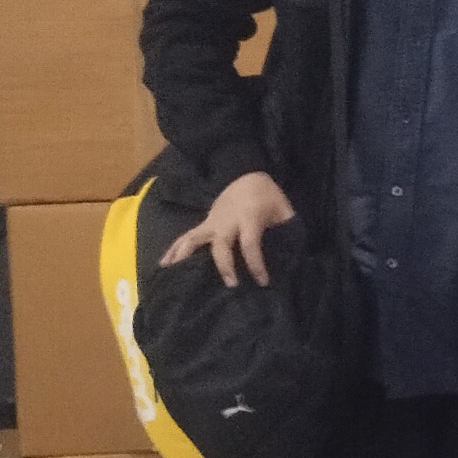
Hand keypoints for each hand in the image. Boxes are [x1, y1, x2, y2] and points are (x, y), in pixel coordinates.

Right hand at [161, 170, 293, 286]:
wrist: (245, 173)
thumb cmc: (267, 195)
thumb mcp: (284, 210)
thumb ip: (289, 230)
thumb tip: (294, 257)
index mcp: (248, 217)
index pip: (250, 243)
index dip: (256, 263)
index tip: (263, 281)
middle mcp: (226, 221)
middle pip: (221, 245)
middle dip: (224, 265)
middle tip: (231, 284)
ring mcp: (211, 223)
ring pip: (194, 240)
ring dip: (186, 258)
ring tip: (175, 278)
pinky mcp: (203, 225)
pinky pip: (185, 238)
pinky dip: (173, 251)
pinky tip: (163, 266)